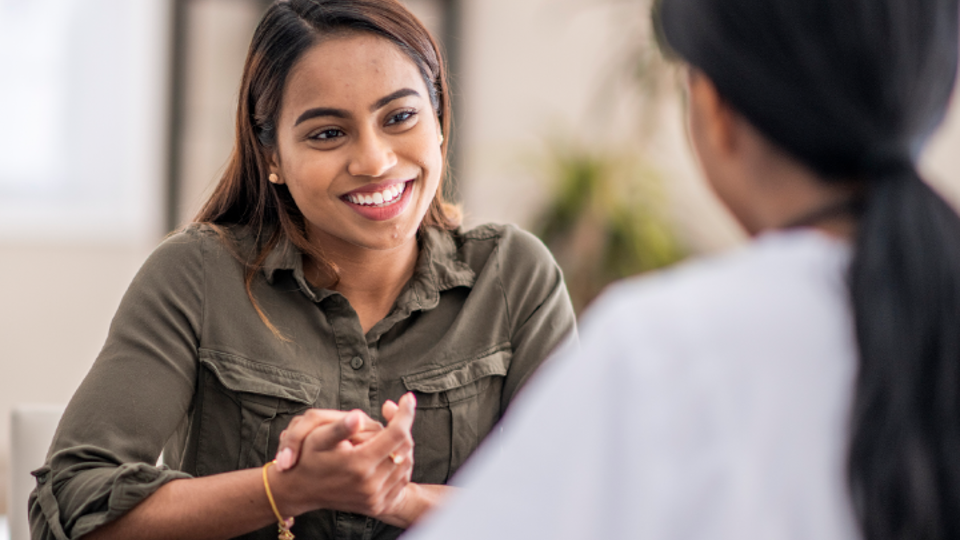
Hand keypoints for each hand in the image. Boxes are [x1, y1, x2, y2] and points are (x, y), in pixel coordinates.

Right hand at [269, 393, 416, 518]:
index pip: (396, 434)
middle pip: (404, 447)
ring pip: (406, 464)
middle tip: (391, 413)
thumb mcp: (317, 438)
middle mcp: (370, 485)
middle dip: (402, 426)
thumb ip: (340, 427)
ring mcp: (375, 498)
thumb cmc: (308, 458)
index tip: (407, 398)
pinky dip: (400, 463)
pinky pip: (401, 481)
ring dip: (402, 445)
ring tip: (387, 432)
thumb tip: (358, 417)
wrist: (300, 490)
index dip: (404, 413)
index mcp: (359, 464)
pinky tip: (387, 452)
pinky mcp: (377, 506)